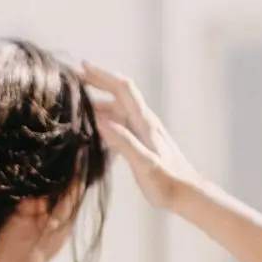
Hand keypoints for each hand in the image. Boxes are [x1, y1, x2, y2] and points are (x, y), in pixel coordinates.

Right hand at [81, 62, 202, 210]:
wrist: (188, 195)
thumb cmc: (168, 183)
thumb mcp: (145, 165)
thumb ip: (125, 142)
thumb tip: (101, 120)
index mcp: (145, 122)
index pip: (123, 88)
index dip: (103, 75)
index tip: (82, 66)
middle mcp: (145, 122)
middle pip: (119, 94)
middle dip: (97, 83)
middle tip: (72, 80)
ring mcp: (144, 131)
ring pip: (118, 109)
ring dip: (98, 103)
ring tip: (76, 105)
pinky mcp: (143, 142)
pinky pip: (120, 124)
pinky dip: (104, 120)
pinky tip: (93, 129)